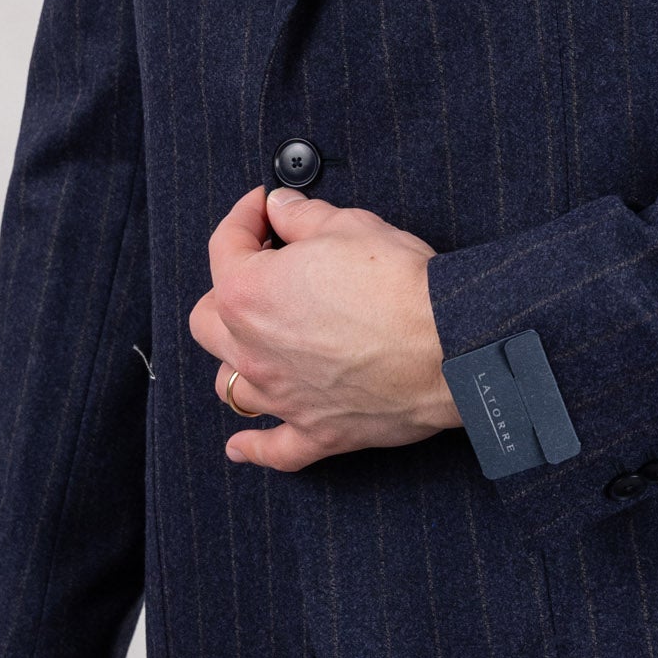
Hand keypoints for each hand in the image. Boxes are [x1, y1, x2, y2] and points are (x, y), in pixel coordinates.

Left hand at [189, 185, 459, 473]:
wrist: (449, 343)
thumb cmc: (400, 284)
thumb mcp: (349, 226)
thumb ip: (302, 216)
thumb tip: (282, 207)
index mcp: (249, 293)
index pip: (225, 247)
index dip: (245, 218)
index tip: (264, 208)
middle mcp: (252, 350)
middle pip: (209, 321)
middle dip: (228, 289)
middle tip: (262, 270)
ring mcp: (282, 396)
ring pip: (230, 386)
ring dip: (235, 361)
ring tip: (257, 344)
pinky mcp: (317, 432)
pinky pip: (272, 449)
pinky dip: (254, 448)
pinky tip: (241, 446)